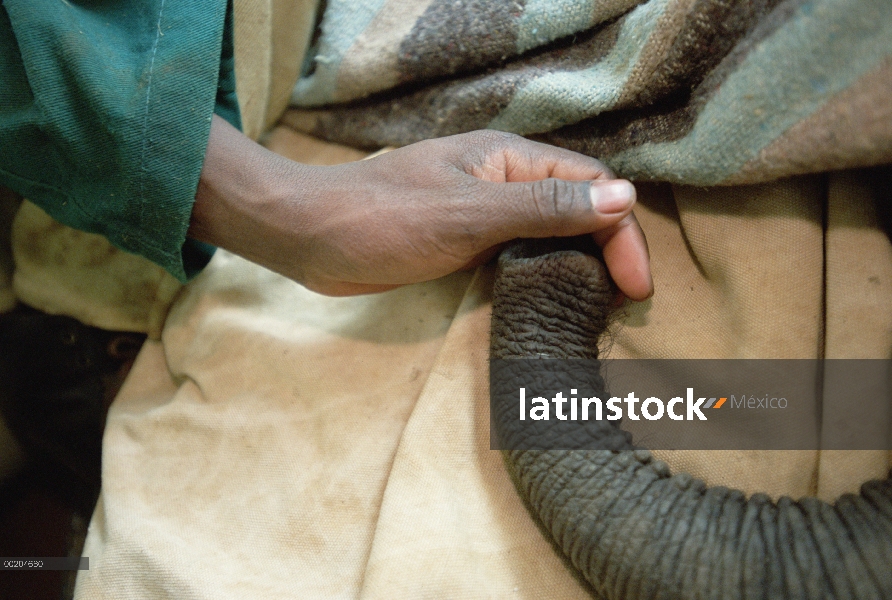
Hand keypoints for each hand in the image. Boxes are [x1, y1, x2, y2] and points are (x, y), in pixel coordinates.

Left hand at [190, 116, 651, 298]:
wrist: (309, 238)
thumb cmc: (384, 219)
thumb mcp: (469, 214)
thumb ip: (544, 208)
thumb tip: (623, 197)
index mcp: (509, 159)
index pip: (590, 187)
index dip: (622, 232)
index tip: (636, 286)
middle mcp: (502, 180)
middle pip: (576, 209)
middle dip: (607, 250)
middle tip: (622, 304)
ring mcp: (482, 212)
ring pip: (548, 234)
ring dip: (578, 265)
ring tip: (597, 310)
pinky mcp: (464, 241)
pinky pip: (518, 254)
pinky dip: (542, 275)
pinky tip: (550, 303)